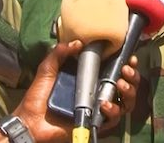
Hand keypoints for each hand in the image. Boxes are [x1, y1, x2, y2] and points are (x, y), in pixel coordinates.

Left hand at [11, 41, 139, 142]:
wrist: (31, 121)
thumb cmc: (39, 97)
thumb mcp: (48, 70)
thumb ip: (59, 53)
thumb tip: (78, 42)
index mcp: (90, 79)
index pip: (114, 70)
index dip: (126, 64)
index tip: (130, 57)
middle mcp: (98, 93)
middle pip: (126, 86)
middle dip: (132, 77)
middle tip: (126, 70)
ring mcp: (98, 109)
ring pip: (126, 103)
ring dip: (128, 92)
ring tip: (120, 84)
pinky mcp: (96, 123)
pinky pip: (113, 120)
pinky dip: (112, 111)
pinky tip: (104, 104)